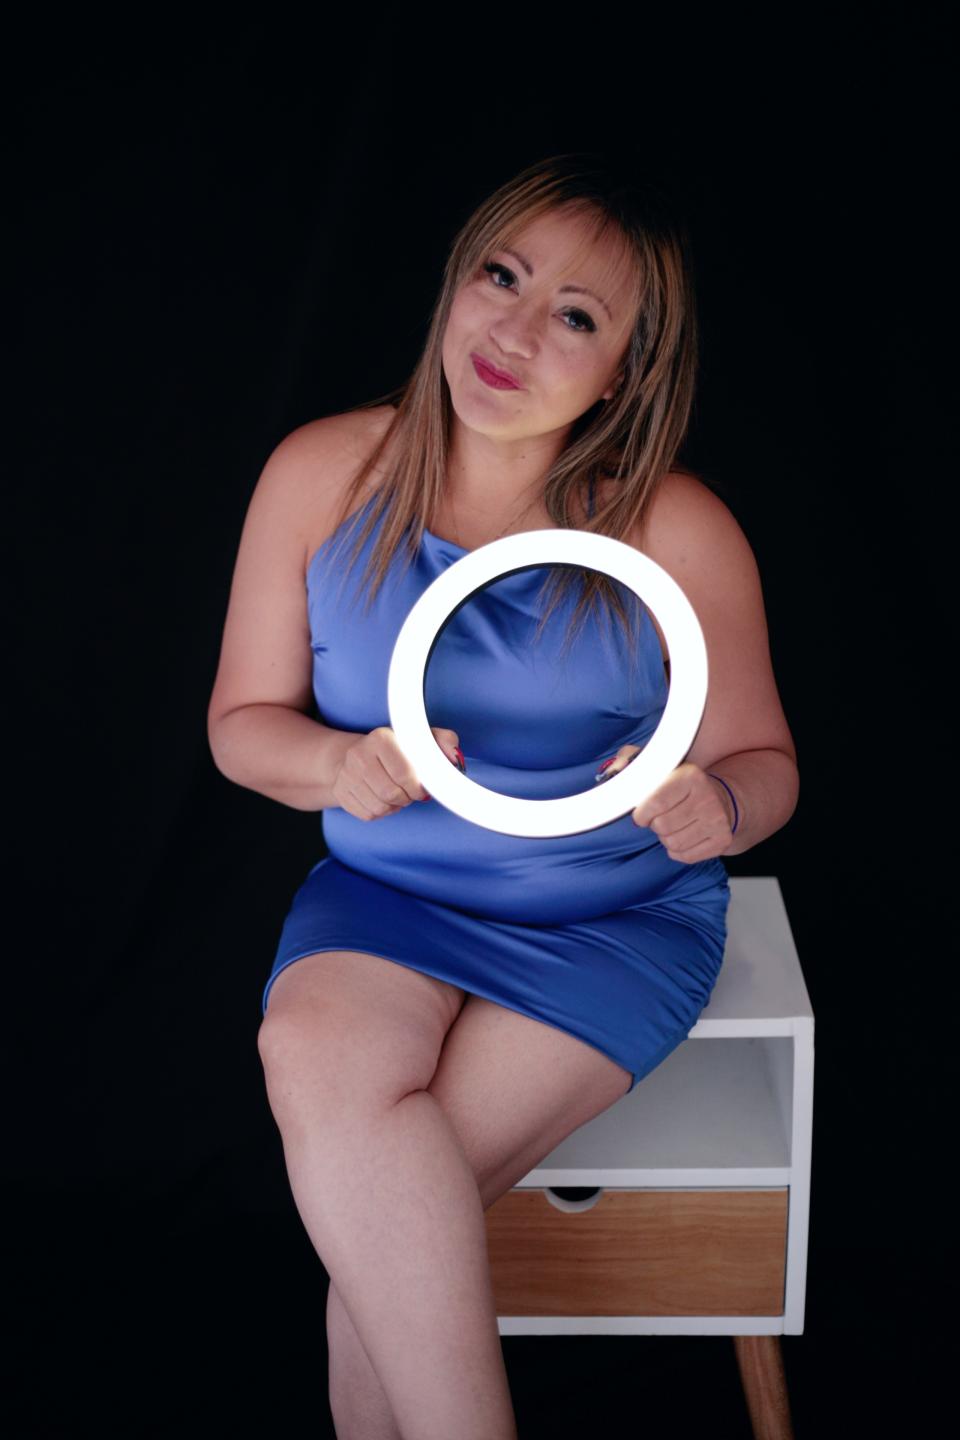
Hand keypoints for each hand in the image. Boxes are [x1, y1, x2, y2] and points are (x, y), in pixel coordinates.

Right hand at [332, 725, 462, 820]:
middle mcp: (359, 755)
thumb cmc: (394, 750)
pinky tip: (381, 798)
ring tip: (396, 793)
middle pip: (392, 794)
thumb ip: (442, 742)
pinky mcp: (341, 793)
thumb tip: (454, 757)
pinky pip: (369, 815)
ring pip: (381, 807)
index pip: (405, 774)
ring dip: (395, 806)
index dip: (418, 786)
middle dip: (407, 797)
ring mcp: (346, 775)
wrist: (352, 756)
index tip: (422, 787)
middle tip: (410, 791)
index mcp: (380, 738)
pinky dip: (381, 812)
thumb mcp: (419, 739)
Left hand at [596, 746, 735, 861]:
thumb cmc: (681, 785)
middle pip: (662, 826)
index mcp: (690, 776)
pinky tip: (684, 835)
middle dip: (655, 825)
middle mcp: (708, 798)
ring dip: (666, 838)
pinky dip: (678, 850)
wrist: (722, 799)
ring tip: (673, 825)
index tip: (641, 814)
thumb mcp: (658, 766)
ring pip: (672, 843)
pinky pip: (686, 856)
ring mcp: (718, 821)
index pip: (655, 803)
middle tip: (661, 817)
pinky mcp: (723, 840)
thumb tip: (615, 771)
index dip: (642, 813)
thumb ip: (631, 761)